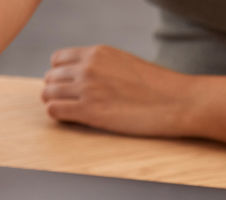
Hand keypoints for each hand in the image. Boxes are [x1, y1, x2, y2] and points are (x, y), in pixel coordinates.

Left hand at [41, 45, 198, 137]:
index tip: (68, 87)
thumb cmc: (156, 87)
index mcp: (98, 52)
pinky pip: (55, 111)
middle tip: (68, 103)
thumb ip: (101, 67)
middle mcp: (89, 67)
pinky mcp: (89, 111)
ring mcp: (87, 88)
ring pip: (48, 94)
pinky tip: (72, 120)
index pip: (57, 59)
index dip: (59, 75)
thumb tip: (83, 77)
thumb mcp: (124, 64)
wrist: (177, 101)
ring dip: (55, 104)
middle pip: (50, 78)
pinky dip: (58, 117)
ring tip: (70, 112)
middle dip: (55, 91)